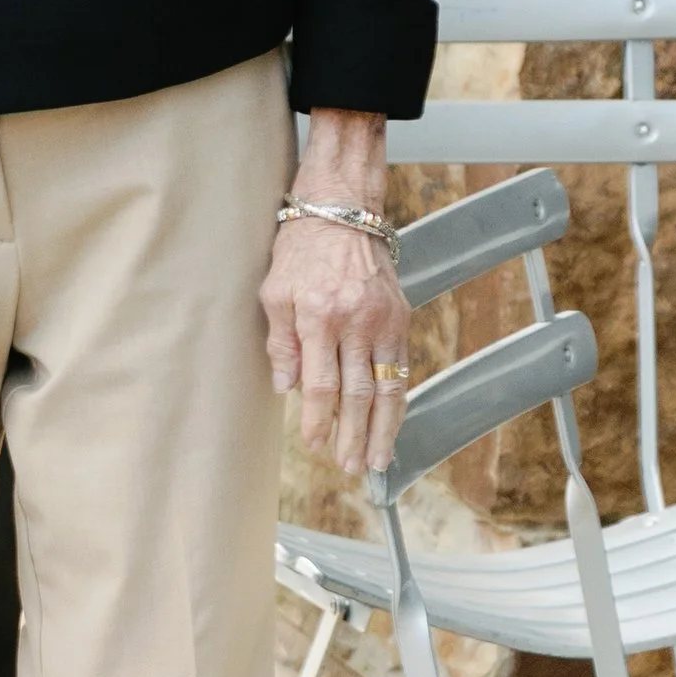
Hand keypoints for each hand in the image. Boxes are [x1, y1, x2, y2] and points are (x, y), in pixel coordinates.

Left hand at [259, 109, 409, 480]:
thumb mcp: (274, 290)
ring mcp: (383, 321)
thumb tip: (287, 388)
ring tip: (376, 460)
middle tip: (349, 466)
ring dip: (382, 428)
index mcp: (319, 316)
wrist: (343, 211)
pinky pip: (401, 368)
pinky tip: (392, 423)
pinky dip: (397, 400)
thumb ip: (280, 341)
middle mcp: (356, 321)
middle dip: (353, 435)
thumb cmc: (300, 249)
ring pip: (386, 387)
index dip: (319, 420)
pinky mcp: (400, 318)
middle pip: (357, 393)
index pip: (321, 384)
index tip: (315, 445)